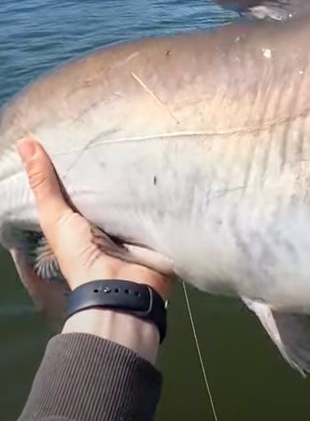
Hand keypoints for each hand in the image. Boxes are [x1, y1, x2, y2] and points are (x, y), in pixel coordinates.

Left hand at [17, 138, 170, 362]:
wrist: (120, 286)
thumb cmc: (81, 254)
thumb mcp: (56, 216)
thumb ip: (44, 184)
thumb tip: (25, 141)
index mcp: (83, 221)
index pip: (85, 187)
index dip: (86, 164)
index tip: (93, 134)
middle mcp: (109, 223)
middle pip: (113, 191)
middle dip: (119, 169)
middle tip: (128, 135)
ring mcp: (135, 228)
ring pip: (139, 197)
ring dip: (146, 180)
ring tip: (155, 144)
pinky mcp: (158, 231)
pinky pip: (163, 208)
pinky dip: (166, 194)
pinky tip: (174, 171)